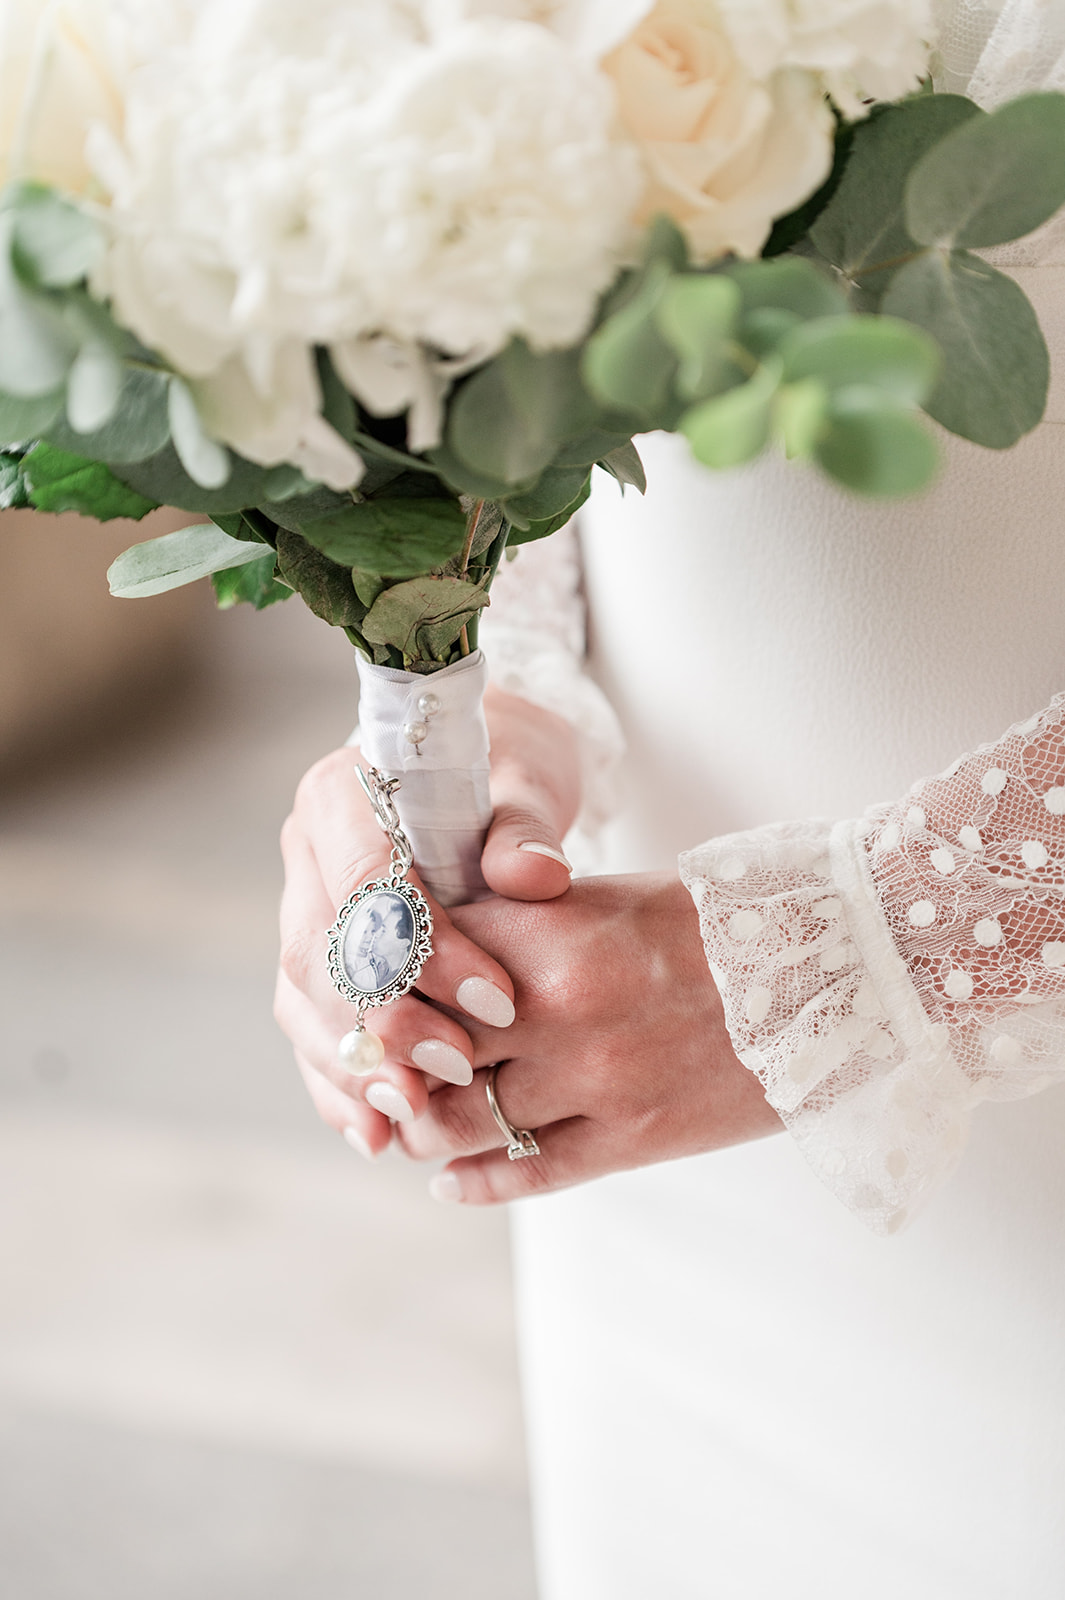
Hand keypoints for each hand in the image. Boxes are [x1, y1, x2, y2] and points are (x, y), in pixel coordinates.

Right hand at [274, 689, 581, 1156]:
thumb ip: (526, 827)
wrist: (489, 777)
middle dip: (385, 1022)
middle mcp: (307, 852)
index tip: (499, 1001)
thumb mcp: (529, 780)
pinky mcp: (319, 962)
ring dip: (356, 1067)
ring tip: (416, 1115)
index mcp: (342, 794)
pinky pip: (313, 1030)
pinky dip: (342, 1086)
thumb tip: (534, 876)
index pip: (366, 882)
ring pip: (304, 1002)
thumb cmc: (510, 770)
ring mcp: (303, 909)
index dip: (425, 951)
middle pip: (319, 952)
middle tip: (458, 1069)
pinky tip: (377, 1134)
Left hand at [394, 874, 783, 1202]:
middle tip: (370, 1074)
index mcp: (549, 934)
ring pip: (467, 1122)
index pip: (424, 969)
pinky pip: (532, 1173)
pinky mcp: (636, 1137)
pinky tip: (450, 1183)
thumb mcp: (600, 901)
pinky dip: (477, 1182)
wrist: (828, 968)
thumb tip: (432, 962)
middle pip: (428, 1053)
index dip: (383, 991)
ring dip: (425, 1130)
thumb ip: (515, 928)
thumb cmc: (708, 922)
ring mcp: (598, 1079)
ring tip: (409, 1127)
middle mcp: (561, 1009)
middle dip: (391, 1066)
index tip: (362, 1002)